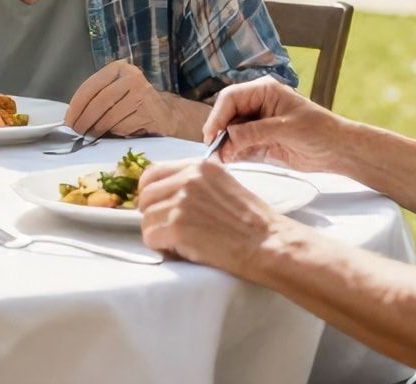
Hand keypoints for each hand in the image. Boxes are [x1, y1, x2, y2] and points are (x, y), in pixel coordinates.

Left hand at [65, 60, 171, 136]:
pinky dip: (112, 134)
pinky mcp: (149, 113)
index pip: (91, 86)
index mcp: (119, 69)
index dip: (76, 105)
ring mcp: (143, 95)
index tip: (67, 120)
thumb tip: (71, 118)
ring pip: (110, 115)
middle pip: (100, 101)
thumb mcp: (113, 92)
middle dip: (84, 119)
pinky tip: (109, 136)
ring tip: (87, 136)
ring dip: (95, 129)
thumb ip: (95, 98)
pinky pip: (123, 126)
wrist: (164, 115)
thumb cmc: (131, 105)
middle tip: (75, 132)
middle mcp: (132, 77)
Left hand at [136, 158, 282, 270]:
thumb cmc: (253, 222)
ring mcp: (181, 202)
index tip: (155, 205)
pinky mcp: (177, 227)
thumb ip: (196, 183)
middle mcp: (188, 179)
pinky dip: (161, 246)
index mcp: (199, 166)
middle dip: (152, 214)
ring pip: (146, 218)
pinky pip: (150, 237)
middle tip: (168, 229)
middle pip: (145, 196)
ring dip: (158, 233)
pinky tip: (180, 249)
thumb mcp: (224, 185)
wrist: (269, 244)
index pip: (153, 173)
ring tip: (180, 241)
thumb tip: (165, 191)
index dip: (149, 192)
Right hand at [201, 77, 343, 171]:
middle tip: (215, 151)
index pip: (231, 98)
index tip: (212, 135)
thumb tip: (228, 137)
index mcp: (263, 91)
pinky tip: (229, 162)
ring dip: (225, 146)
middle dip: (219, 132)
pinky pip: (239, 147)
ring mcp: (257, 125)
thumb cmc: (319, 131)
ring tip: (220, 160)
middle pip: (227, 115)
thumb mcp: (286, 128)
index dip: (218, 115)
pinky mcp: (259, 143)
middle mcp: (256, 106)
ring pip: (230, 133)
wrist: (338, 151)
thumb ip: (255, 132)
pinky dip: (233, 155)